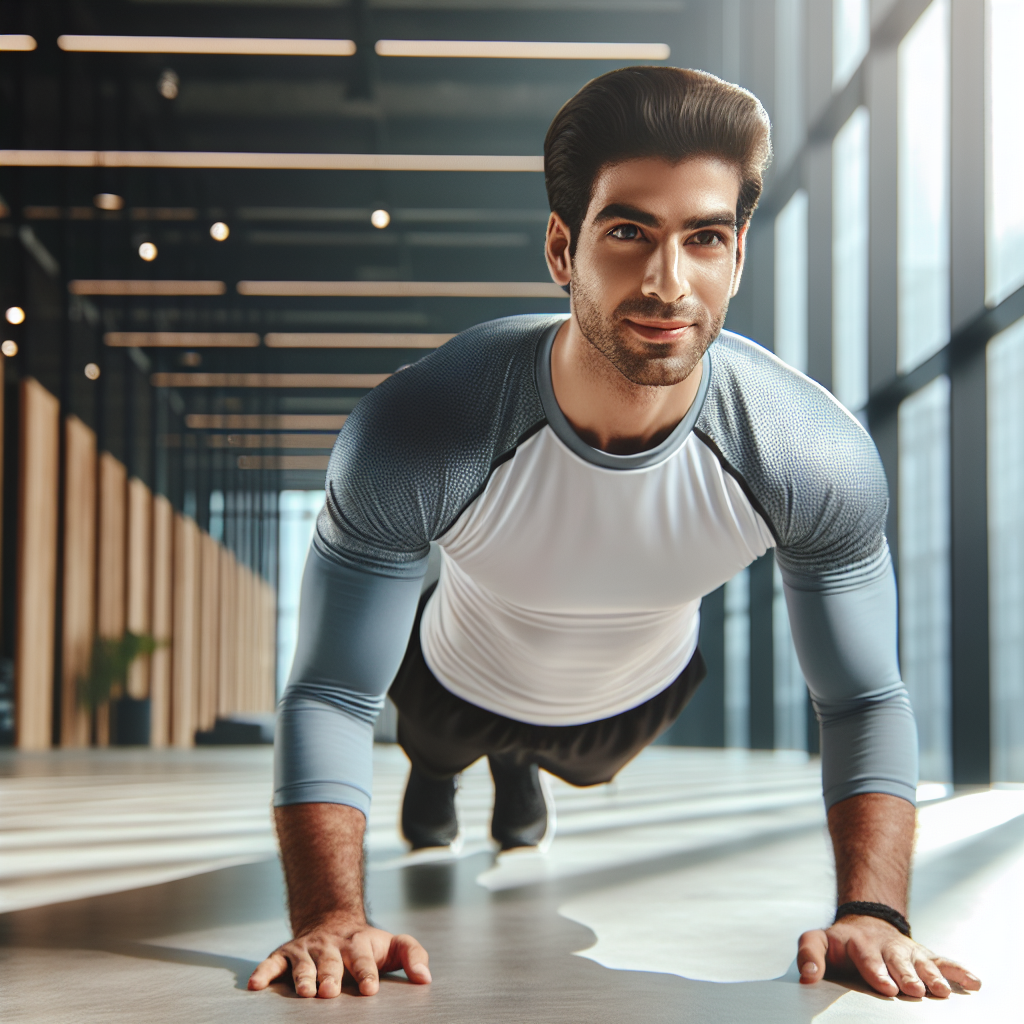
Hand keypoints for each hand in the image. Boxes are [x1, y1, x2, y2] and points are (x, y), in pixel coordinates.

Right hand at [248, 916, 430, 997]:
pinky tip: (255, 985)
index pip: (363, 958)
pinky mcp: (285, 954)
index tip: (370, 988)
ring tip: (304, 992)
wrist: (332, 923)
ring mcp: (307, 949)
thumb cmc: (367, 945)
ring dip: (303, 977)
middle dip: (330, 976)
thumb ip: (413, 955)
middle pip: (331, 961)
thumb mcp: (393, 946)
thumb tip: (425, 978)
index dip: (366, 972)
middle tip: (331, 992)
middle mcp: (331, 945)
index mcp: (358, 943)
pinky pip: (272, 963)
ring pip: (304, 963)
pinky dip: (263, 972)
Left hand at [796, 915, 980, 997]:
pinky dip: (958, 972)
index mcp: (859, 943)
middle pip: (896, 960)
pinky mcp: (924, 956)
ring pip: (921, 962)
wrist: (866, 922)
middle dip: (905, 974)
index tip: (885, 986)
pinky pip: (944, 962)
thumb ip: (809, 956)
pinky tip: (974, 982)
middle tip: (913, 989)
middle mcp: (885, 945)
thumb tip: (807, 978)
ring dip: (931, 976)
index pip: (867, 957)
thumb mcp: (818, 941)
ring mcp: (907, 951)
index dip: (875, 971)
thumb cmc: (841, 942)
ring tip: (940, 990)